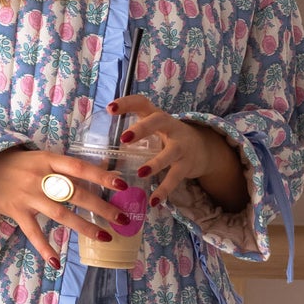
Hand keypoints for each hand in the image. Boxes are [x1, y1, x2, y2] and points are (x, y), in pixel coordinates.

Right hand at [0, 144, 129, 269]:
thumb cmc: (16, 164)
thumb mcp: (41, 158)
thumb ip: (66, 166)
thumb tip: (101, 169)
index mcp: (48, 160)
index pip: (80, 168)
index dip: (101, 176)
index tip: (122, 185)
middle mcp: (40, 177)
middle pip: (75, 193)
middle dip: (101, 207)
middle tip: (122, 219)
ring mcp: (28, 196)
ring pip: (60, 213)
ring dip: (84, 226)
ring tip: (105, 237)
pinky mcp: (16, 212)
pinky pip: (33, 232)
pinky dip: (44, 248)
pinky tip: (57, 262)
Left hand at [109, 93, 231, 207]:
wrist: (203, 149)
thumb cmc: (168, 139)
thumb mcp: (154, 132)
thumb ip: (133, 139)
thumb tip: (100, 158)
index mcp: (157, 116)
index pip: (142, 103)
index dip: (126, 103)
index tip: (110, 108)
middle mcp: (170, 127)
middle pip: (157, 121)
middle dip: (141, 129)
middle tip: (123, 139)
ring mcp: (181, 146)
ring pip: (170, 152)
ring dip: (155, 163)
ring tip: (141, 173)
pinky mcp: (187, 164)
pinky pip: (175, 177)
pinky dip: (164, 189)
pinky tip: (154, 200)